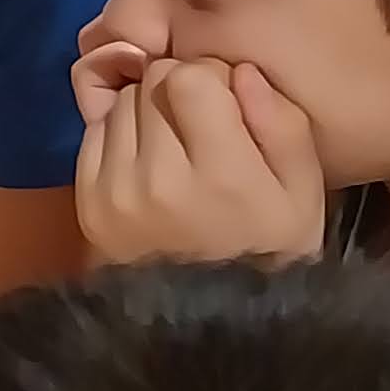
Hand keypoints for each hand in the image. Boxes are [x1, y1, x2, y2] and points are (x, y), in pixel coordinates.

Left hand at [72, 55, 330, 268]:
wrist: (210, 321)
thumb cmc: (269, 250)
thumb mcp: (303, 194)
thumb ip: (282, 124)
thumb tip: (240, 69)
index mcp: (221, 175)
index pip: (188, 77)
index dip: (210, 78)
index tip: (226, 105)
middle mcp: (159, 180)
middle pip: (151, 83)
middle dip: (177, 92)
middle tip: (201, 128)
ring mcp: (115, 194)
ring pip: (121, 103)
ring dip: (147, 112)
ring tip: (174, 150)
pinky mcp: (86, 204)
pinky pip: (95, 133)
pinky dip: (120, 137)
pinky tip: (148, 167)